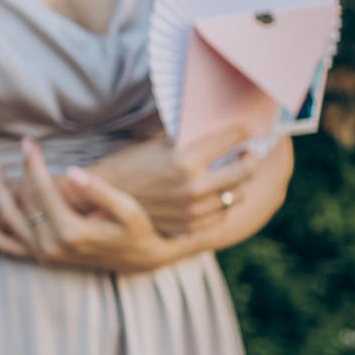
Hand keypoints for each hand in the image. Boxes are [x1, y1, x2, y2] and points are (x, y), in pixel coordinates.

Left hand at [0, 138, 179, 272]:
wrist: (138, 259)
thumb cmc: (135, 230)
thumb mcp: (126, 210)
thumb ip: (99, 191)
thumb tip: (71, 172)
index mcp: (71, 232)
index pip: (42, 190)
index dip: (34, 164)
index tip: (29, 142)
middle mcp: (51, 245)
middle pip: (24, 201)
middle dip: (20, 171)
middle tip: (21, 145)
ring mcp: (43, 254)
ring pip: (9, 220)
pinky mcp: (40, 258)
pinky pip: (6, 247)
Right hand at [86, 126, 270, 238]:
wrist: (103, 202)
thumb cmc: (127, 167)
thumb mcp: (155, 146)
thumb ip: (185, 140)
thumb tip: (211, 127)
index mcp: (184, 161)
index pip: (228, 141)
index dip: (243, 132)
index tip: (251, 130)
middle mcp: (193, 187)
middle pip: (246, 171)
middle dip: (251, 158)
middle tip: (247, 154)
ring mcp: (194, 211)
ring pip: (238, 195)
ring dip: (238, 183)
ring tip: (232, 176)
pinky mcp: (191, 227)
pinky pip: (222, 215)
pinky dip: (222, 203)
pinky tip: (215, 195)